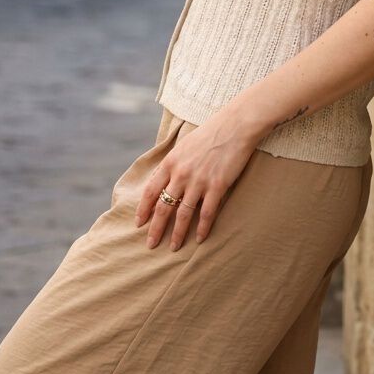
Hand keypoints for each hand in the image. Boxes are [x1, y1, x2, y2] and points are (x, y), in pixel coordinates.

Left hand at [134, 108, 259, 249]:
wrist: (235, 126)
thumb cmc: (210, 134)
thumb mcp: (183, 145)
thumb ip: (172, 163)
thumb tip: (161, 179)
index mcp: (170, 163)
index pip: (151, 191)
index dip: (143, 209)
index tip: (139, 223)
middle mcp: (181, 174)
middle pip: (163, 207)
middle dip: (156, 228)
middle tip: (150, 244)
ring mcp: (199, 181)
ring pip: (183, 214)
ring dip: (177, 233)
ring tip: (174, 247)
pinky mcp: (217, 186)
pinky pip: (207, 213)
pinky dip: (203, 228)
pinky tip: (200, 238)